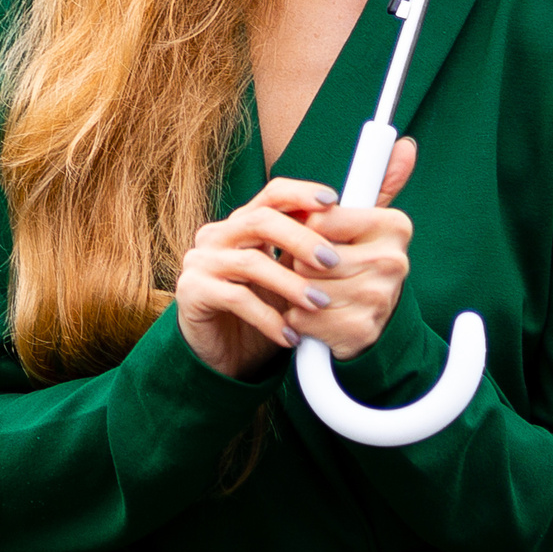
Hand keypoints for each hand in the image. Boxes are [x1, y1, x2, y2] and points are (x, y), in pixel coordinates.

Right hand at [174, 176, 343, 378]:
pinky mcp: (192, 291)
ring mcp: (201, 262)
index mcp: (241, 224)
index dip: (301, 194)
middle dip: (301, 238)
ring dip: (290, 283)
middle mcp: (217, 235)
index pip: (271, 195)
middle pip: (260, 221)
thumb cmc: (262, 311)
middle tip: (332, 261)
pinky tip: (291, 335)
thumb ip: (312, 253)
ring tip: (319, 303)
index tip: (333, 202)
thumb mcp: (291, 278)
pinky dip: (268, 317)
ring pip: (250, 262)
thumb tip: (360, 220)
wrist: (223, 356)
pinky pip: (236, 298)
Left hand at [283, 134, 416, 361]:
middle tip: (314, 267)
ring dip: (298, 292)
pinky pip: (306, 320)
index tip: (316, 235)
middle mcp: (393, 262)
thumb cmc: (359, 261)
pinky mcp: (361, 332)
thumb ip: (380, 180)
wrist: (373, 321)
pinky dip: (300, 320)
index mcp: (395, 226)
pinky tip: (315, 316)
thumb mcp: (367, 220)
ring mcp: (379, 299)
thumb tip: (405, 145)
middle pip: (310, 257)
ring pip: (306, 288)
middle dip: (300, 263)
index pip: (321, 220)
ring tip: (315, 291)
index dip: (307, 229)